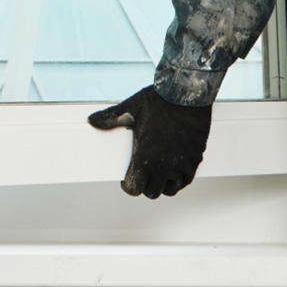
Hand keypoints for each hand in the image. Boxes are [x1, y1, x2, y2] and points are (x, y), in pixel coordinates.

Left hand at [87, 86, 211, 198]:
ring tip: (158, 173)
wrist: (186, 93)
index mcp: (144, 157)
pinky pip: (186, 180)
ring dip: (163, 184)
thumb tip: (92, 121)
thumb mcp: (130, 108)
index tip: (128, 178)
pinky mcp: (195, 160)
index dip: (129, 184)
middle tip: (143, 174)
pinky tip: (174, 170)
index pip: (134, 188)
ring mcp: (181, 165)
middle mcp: (163, 166)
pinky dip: (179, 179)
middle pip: (152, 192)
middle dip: (145, 185)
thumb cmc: (159, 100)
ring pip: (170, 189)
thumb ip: (110, 118)